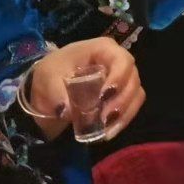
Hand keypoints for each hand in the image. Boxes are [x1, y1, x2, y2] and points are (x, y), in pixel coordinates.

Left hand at [30, 37, 144, 140]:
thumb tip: (68, 111)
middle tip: (104, 118)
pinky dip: (122, 121)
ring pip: (136, 94)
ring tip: (106, 130)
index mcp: (103, 49)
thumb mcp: (48, 77)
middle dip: (122, 100)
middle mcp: (118, 62)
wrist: (48, 88)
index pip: (122, 60)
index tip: (104, 97)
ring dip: (124, 114)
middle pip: (133, 79)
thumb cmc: (51, 73)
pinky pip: (131, 107)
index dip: (119, 77)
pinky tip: (107, 133)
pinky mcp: (121, 96)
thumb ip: (57, 92)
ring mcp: (122, 80)